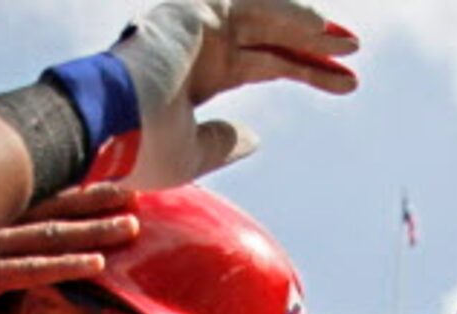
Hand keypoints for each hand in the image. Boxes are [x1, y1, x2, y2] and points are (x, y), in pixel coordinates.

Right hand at [0, 183, 142, 313]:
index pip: (34, 196)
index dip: (72, 190)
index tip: (103, 182)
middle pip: (52, 207)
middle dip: (95, 201)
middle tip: (134, 195)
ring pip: (52, 235)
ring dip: (95, 230)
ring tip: (133, 226)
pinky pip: (31, 271)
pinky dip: (66, 266)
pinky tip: (97, 265)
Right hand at [68, 0, 359, 190]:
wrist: (102, 131)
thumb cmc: (138, 150)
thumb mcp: (191, 155)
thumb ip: (222, 144)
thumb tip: (253, 138)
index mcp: (193, 76)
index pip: (258, 64)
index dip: (302, 70)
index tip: (344, 84)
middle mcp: (195, 46)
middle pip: (267, 39)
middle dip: (312, 47)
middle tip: (353, 57)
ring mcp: (193, 24)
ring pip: (264, 19)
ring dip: (308, 28)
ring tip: (350, 44)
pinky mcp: (193, 11)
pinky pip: (253, 7)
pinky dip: (290, 16)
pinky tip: (323, 31)